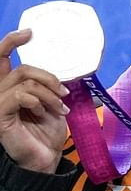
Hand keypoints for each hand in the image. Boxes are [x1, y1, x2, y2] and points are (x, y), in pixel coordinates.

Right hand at [0, 29, 69, 173]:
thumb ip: (49, 86)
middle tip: (64, 92)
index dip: (12, 41)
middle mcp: (0, 90)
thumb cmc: (46, 131)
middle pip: (22, 67)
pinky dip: (39, 101)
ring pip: (25, 81)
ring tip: (60, 108)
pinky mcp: (0, 113)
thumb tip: (63, 73)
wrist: (44, 157)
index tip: (30, 33)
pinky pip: (20, 95)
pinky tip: (44, 112)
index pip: (2, 57)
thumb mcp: (52, 103)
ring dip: (49, 93)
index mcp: (9, 86)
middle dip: (48, 76)